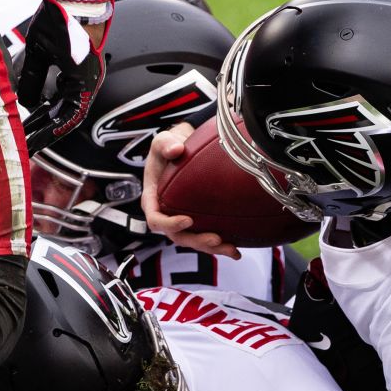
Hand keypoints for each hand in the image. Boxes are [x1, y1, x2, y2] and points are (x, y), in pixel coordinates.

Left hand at [17, 0, 107, 154]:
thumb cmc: (61, 19)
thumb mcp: (38, 51)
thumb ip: (32, 78)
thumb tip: (27, 102)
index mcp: (83, 83)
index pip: (66, 120)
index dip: (46, 134)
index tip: (29, 145)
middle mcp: (89, 83)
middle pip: (67, 116)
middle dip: (44, 129)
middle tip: (24, 141)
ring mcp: (86, 75)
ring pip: (67, 105)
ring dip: (48, 116)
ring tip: (27, 127)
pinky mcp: (81, 66)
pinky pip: (68, 91)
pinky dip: (53, 101)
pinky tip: (38, 106)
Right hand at [140, 121, 241, 258]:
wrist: (181, 149)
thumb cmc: (168, 147)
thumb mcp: (162, 140)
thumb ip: (165, 144)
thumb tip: (176, 149)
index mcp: (153, 199)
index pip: (156, 219)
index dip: (170, 224)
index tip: (187, 219)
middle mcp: (166, 213)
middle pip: (177, 236)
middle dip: (196, 241)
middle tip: (215, 238)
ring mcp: (181, 219)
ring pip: (193, 240)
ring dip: (212, 248)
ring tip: (231, 249)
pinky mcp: (196, 221)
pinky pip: (205, 236)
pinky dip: (221, 244)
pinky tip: (237, 250)